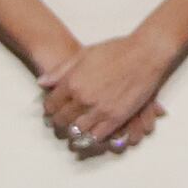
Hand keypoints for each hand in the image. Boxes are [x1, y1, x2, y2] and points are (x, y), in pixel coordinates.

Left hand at [38, 31, 175, 151]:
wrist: (145, 54)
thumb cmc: (115, 50)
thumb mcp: (83, 54)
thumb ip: (61, 70)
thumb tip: (42, 82)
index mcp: (72, 82)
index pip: (51, 105)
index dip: (49, 109)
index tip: (51, 111)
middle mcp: (83, 98)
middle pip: (62, 120)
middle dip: (58, 123)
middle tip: (60, 123)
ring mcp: (100, 110)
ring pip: (77, 131)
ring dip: (74, 132)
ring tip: (74, 129)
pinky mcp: (116, 118)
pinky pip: (97, 136)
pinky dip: (91, 138)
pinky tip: (91, 133)